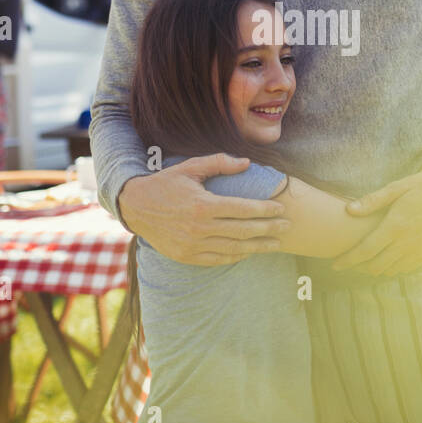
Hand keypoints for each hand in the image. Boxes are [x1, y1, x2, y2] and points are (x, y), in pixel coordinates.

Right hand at [116, 153, 290, 265]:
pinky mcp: (187, 256)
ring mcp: (193, 245)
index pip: (243, 209)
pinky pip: (217, 260)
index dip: (265, 210)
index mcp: (203, 204)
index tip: (281, 208)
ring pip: (234, 249)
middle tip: (286, 226)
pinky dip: (236, 256)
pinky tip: (249, 252)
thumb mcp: (190, 167)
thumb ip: (219, 162)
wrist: (134, 206)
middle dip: (269, 229)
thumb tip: (247, 163)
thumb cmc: (166, 183)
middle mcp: (199, 228)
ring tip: (275, 244)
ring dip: (258, 247)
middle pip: (243, 231)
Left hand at [333, 172, 421, 275]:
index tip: (335, 264)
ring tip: (366, 260)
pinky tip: (387, 258)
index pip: (365, 251)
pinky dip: (392, 268)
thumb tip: (349, 210)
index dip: (348, 260)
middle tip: (349, 261)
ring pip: (389, 270)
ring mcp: (418, 251)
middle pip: (375, 265)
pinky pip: (405, 269)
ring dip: (374, 268)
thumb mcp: (397, 187)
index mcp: (395, 226)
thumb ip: (372, 201)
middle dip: (358, 267)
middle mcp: (405, 243)